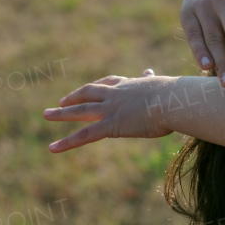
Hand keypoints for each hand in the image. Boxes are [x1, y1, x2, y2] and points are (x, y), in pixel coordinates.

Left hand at [43, 73, 173, 151]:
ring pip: (81, 111)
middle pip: (89, 93)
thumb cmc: (178, 96)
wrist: (175, 100)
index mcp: (131, 85)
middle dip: (74, 97)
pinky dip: (67, 142)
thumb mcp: (165, 86)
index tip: (90, 88)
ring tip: (46, 114)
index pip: (110, 83)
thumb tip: (159, 75)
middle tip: (61, 101)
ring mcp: (112, 109)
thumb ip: (156, 83)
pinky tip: (52, 148)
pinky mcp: (111, 125)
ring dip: (61, 113)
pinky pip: (84, 135)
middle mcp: (117, 94)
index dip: (98, 86)